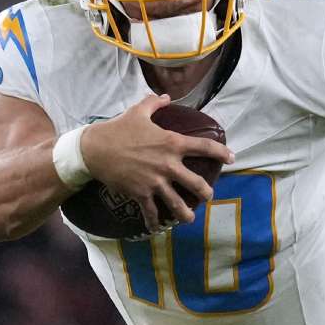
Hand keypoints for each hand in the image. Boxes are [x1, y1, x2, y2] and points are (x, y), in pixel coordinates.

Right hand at [80, 94, 233, 232]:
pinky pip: (152, 212)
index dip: (221, 152)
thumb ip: (154, 103)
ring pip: (177, 204)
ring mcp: (155, 181)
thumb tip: (165, 96)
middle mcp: (168, 164)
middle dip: (206, 192)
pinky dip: (155, 222)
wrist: (93, 149)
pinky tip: (157, 228)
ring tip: (189, 219)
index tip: (231, 158)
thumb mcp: (138, 111)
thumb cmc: (117, 129)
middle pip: (197, 184)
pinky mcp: (140, 193)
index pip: (205, 147)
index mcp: (172, 143)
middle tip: (208, 195)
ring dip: (185, 214)